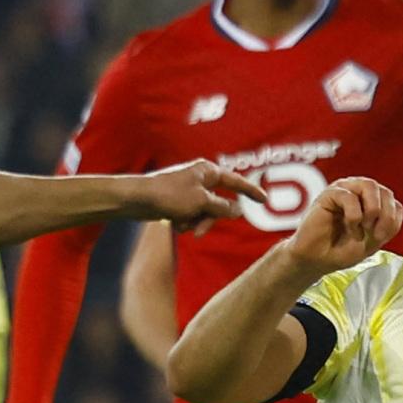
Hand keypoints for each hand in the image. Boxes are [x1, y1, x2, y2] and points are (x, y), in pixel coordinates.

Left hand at [124, 160, 265, 230]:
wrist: (137, 200)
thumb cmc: (168, 195)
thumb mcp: (201, 203)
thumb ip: (223, 207)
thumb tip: (237, 210)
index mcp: (208, 171)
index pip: (236, 181)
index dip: (251, 191)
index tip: (265, 200)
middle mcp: (200, 179)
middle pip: (219, 204)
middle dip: (210, 220)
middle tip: (199, 231)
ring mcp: (190, 191)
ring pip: (206, 213)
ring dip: (196, 223)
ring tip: (182, 226)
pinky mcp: (179, 202)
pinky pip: (192, 217)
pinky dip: (186, 223)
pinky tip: (173, 223)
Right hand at [286, 177, 402, 273]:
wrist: (317, 260)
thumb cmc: (342, 249)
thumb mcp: (373, 239)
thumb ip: (387, 223)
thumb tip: (395, 206)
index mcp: (371, 202)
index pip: (393, 201)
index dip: (392, 220)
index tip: (380, 238)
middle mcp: (358, 192)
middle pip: (385, 191)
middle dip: (385, 216)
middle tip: (374, 235)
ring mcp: (344, 190)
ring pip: (370, 185)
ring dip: (373, 210)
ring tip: (363, 226)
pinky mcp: (329, 194)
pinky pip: (349, 196)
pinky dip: (354, 216)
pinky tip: (349, 227)